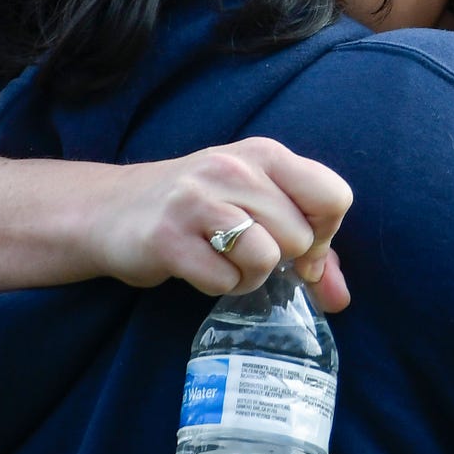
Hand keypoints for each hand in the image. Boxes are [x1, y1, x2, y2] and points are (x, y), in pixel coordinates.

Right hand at [86, 138, 354, 313]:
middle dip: (281, 258)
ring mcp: (198, 200)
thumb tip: (341, 299)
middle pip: (301, 237)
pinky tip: (199, 266)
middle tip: (246, 248)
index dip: (326, 234)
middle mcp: (234, 169)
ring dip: (249, 275)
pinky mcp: (168, 237)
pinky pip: (224, 281)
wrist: (112, 210)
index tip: (299, 245)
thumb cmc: (199, 209)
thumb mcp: (257, 205)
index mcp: (265, 154)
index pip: (334, 196)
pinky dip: (217, 285)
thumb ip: (310, 247)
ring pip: (266, 258)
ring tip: (224, 259)